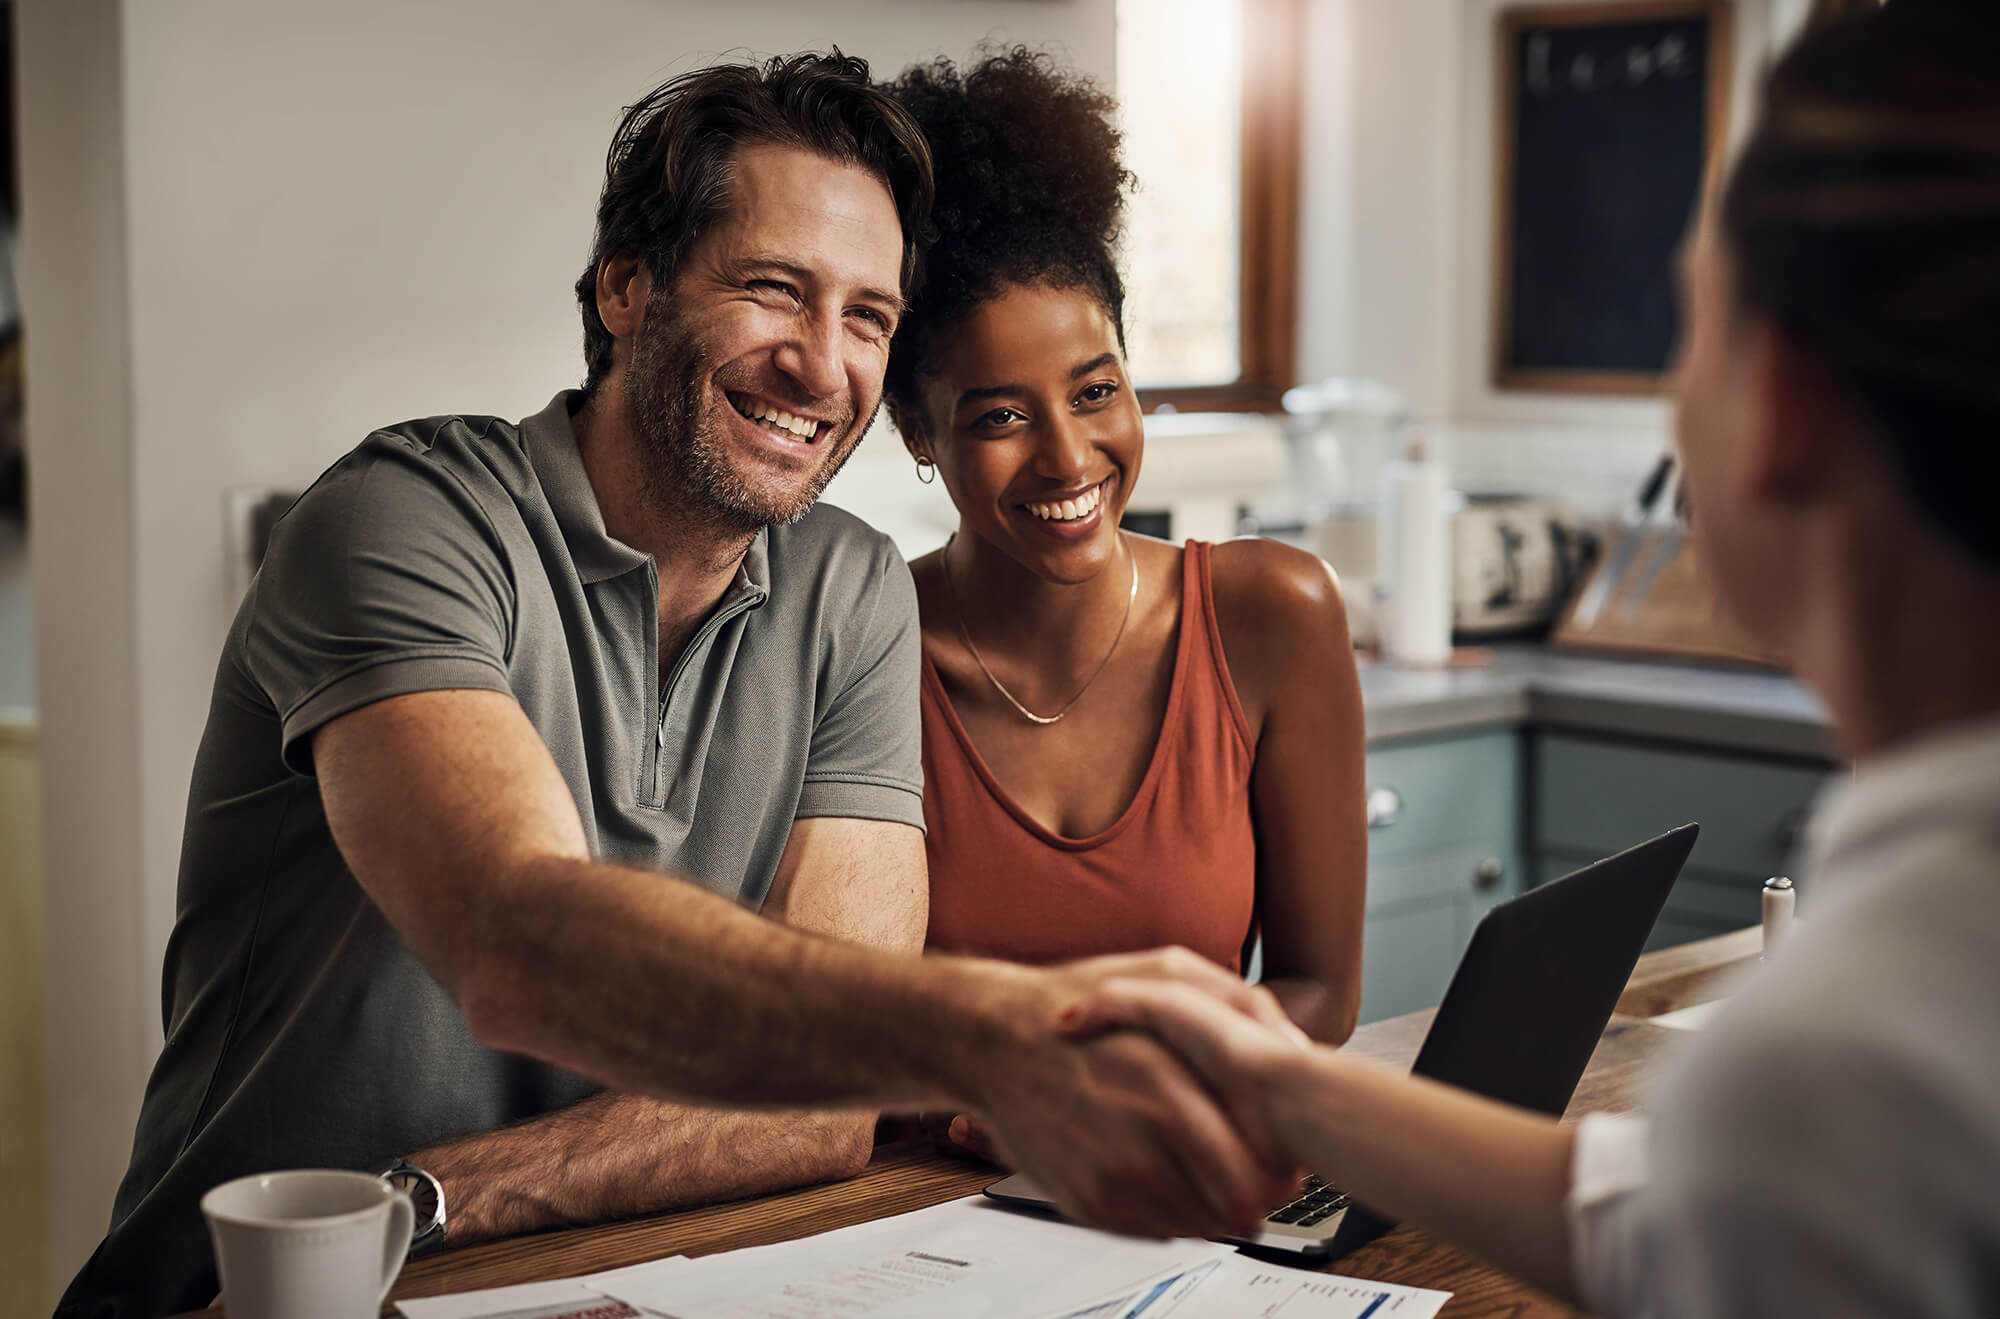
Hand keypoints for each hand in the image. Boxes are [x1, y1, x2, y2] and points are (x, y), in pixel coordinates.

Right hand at [953, 947, 1303, 1239]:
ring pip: (1197, 1227)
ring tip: (1211, 1177)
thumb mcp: (1164, 971)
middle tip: (1261, 1183)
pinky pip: (1154, 1230)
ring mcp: (1108, 1178)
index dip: (1278, 1175)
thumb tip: (1289, 1047)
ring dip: (1216, 1210)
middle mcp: (1136, 1141)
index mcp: (1165, 1087)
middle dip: (1257, 1198)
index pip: (1250, 1170)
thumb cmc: (1074, 1002)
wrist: (992, 1038)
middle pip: (1232, 1208)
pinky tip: (1169, 1178)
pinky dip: (1173, 1214)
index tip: (1283, 1165)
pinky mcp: (1085, 1201)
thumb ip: (1236, 1002)